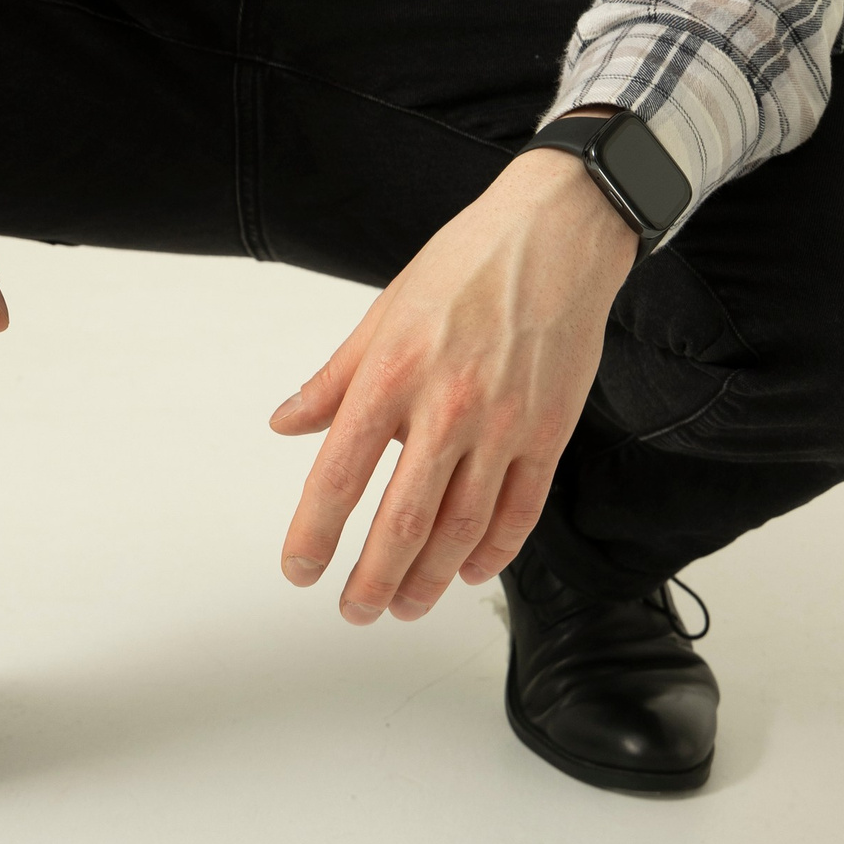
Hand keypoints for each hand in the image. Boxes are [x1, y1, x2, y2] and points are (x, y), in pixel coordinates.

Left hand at [269, 145, 637, 622]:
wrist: (555, 233)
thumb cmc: (468, 263)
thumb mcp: (384, 313)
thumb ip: (335, 378)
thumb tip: (287, 422)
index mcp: (394, 372)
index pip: (339, 473)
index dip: (314, 533)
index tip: (300, 569)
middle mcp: (448, 405)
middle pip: (403, 520)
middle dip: (373, 579)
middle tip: (355, 610)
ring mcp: (505, 423)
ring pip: (462, 528)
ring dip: (430, 579)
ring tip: (406, 604)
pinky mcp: (550, 432)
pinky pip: (520, 511)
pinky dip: (494, 552)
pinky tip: (470, 571)